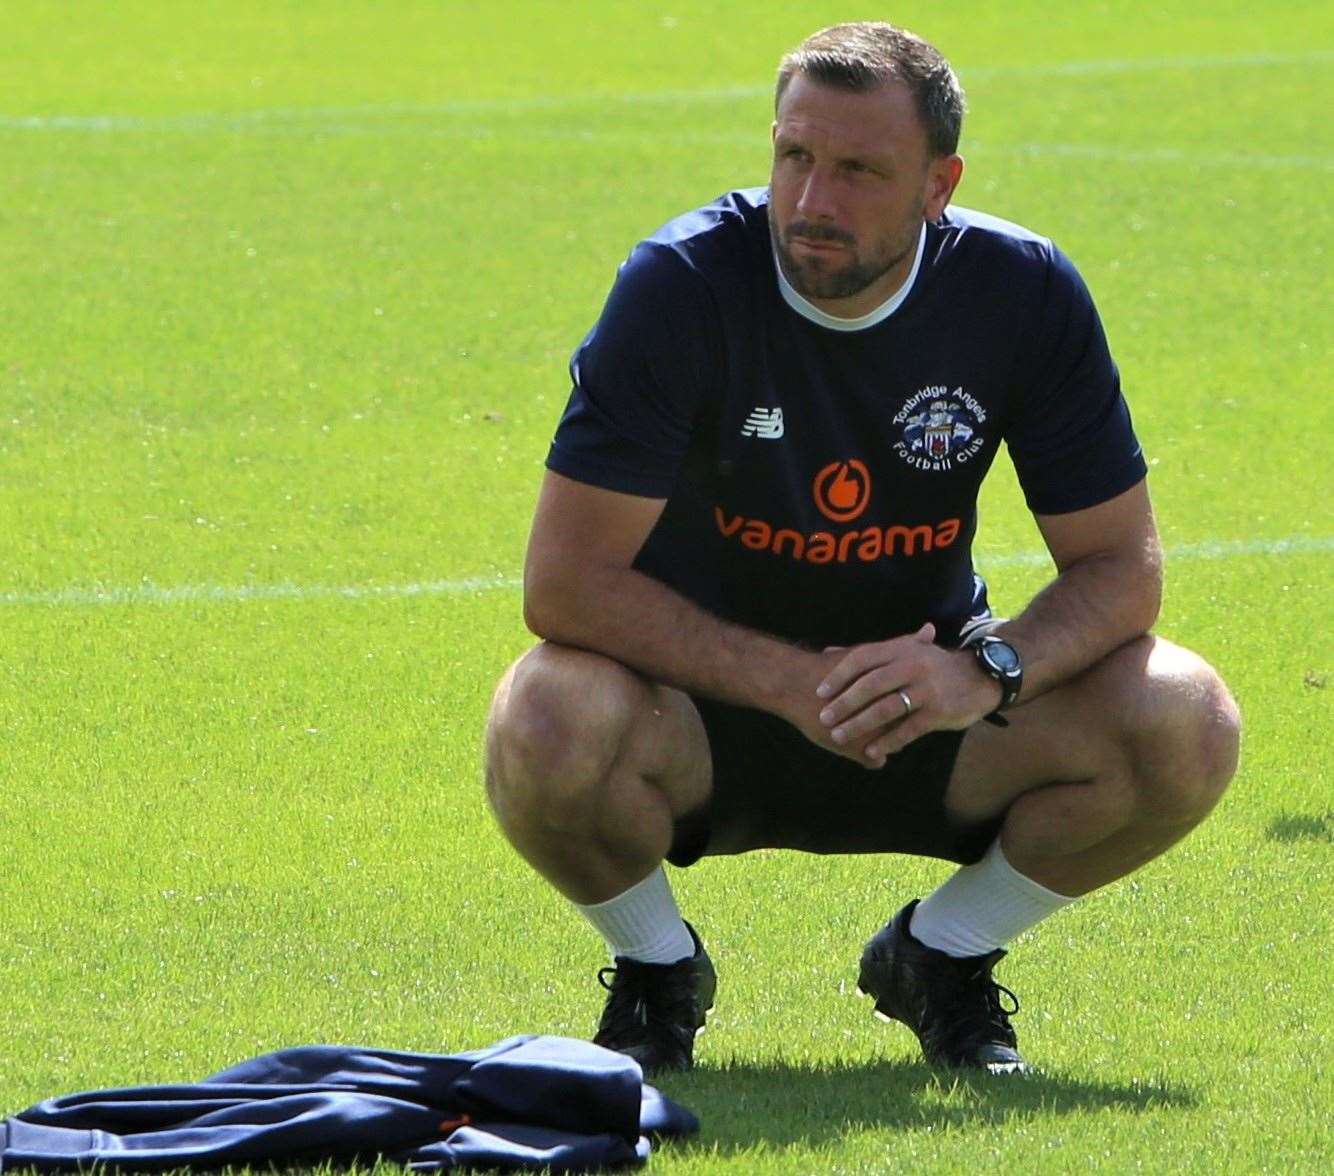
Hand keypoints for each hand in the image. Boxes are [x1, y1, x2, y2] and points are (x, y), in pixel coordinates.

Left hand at [814, 624, 1003, 766]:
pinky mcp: (938, 712)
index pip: (863, 658)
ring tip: (840, 736)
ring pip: (886, 708)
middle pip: (871, 685)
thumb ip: (869, 654)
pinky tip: (872, 752)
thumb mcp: (905, 651)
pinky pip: (908, 729)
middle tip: (825, 718)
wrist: (980, 676)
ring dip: (860, 724)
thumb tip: (829, 653)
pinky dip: (888, 741)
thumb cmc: (932, 666)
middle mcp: (912, 666)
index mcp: (900, 649)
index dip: (840, 675)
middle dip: (845, 703)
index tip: (820, 692)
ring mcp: (926, 690)